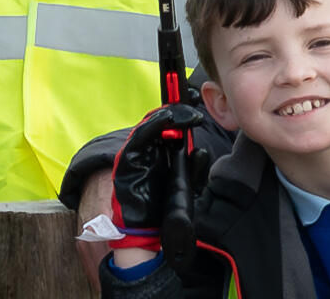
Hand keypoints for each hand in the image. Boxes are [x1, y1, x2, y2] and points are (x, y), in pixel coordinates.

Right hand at [106, 100, 208, 253]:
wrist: (147, 230)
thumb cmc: (164, 207)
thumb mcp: (187, 186)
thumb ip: (195, 169)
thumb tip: (201, 150)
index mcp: (162, 153)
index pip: (171, 125)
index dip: (183, 111)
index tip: (197, 101)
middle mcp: (149, 150)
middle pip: (161, 120)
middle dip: (178, 108)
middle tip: (194, 100)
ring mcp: (137, 153)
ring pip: (151, 125)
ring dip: (169, 114)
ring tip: (186, 110)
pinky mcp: (128, 160)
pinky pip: (139, 138)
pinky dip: (153, 126)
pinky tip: (167, 118)